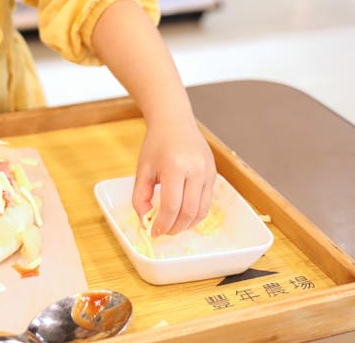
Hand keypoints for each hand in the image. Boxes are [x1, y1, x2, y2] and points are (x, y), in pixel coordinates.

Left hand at [132, 115, 216, 236]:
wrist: (174, 122)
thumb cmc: (156, 144)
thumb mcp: (142, 169)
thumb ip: (140, 197)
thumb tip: (145, 222)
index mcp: (175, 166)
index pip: (172, 206)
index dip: (162, 224)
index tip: (154, 232)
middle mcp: (196, 170)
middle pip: (189, 212)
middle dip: (175, 228)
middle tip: (163, 232)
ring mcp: (208, 172)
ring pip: (202, 211)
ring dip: (187, 224)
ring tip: (173, 226)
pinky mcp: (214, 175)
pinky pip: (207, 202)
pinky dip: (195, 214)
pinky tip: (183, 215)